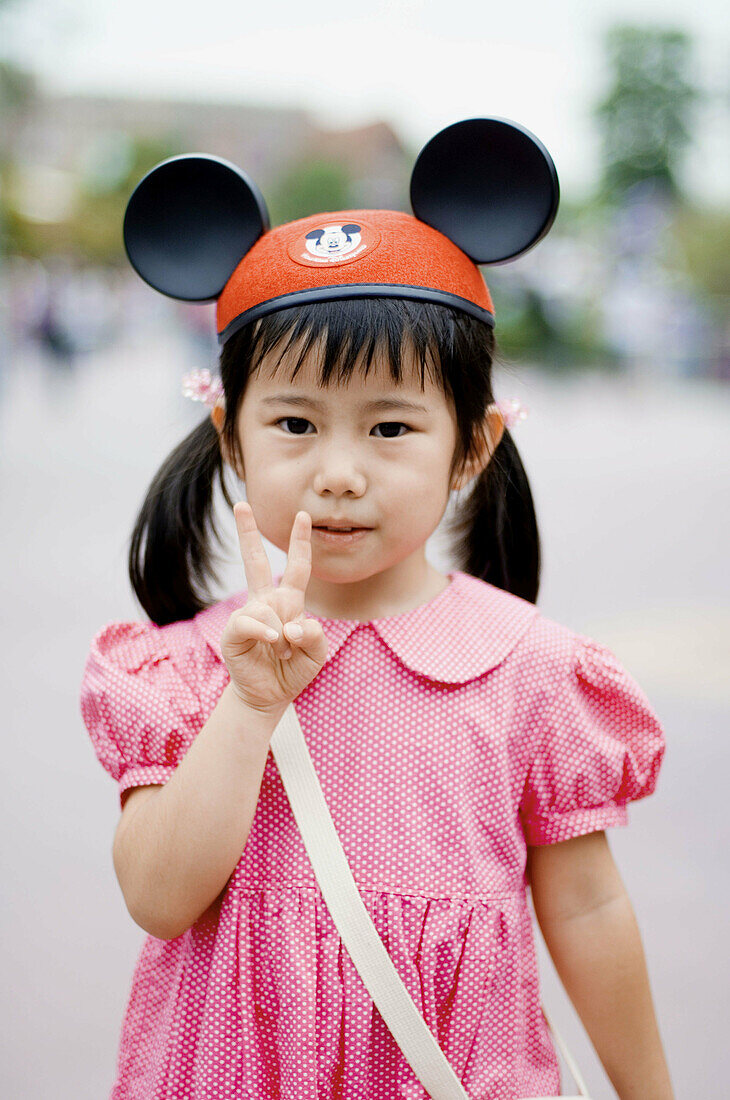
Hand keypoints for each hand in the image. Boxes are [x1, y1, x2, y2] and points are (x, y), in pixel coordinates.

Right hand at [220, 501, 328, 714]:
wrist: (268, 695)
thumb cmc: (293, 671)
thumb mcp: (317, 654)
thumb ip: (316, 637)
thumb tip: (295, 625)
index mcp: (288, 601)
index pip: (298, 566)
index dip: (301, 542)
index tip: (302, 516)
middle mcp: (266, 602)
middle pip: (256, 561)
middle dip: (247, 532)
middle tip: (241, 503)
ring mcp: (249, 615)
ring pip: (270, 609)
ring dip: (284, 636)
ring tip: (283, 653)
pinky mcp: (234, 631)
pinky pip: (254, 623)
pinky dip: (268, 634)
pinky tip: (273, 643)